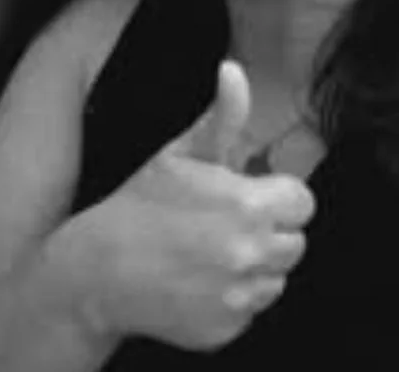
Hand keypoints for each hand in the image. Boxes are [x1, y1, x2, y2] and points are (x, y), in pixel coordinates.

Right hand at [67, 61, 313, 351]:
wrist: (96, 272)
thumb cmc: (139, 206)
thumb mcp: (180, 155)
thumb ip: (221, 117)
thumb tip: (234, 70)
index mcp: (249, 206)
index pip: (302, 202)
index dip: (276, 198)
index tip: (248, 198)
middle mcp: (251, 254)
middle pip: (294, 243)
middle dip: (266, 233)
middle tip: (223, 226)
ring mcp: (240, 297)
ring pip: (275, 280)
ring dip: (252, 269)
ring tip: (208, 255)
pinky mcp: (228, 329)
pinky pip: (250, 311)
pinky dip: (231, 301)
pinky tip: (199, 284)